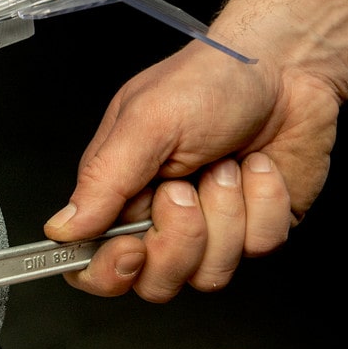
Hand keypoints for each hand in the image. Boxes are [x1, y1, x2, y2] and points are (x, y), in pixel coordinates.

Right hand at [43, 0, 347, 301]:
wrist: (286, 66)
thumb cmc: (209, 81)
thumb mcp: (144, 122)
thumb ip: (101, 181)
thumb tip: (61, 228)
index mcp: (117, 197)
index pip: (92, 267)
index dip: (109, 272)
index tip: (132, 247)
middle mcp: (159, 222)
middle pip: (155, 282)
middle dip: (178, 237)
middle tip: (183, 187)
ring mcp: (211, 231)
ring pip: (209, 273)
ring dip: (225, 212)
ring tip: (225, 164)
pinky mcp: (256, 230)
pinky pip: (258, 247)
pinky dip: (263, 201)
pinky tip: (258, 167)